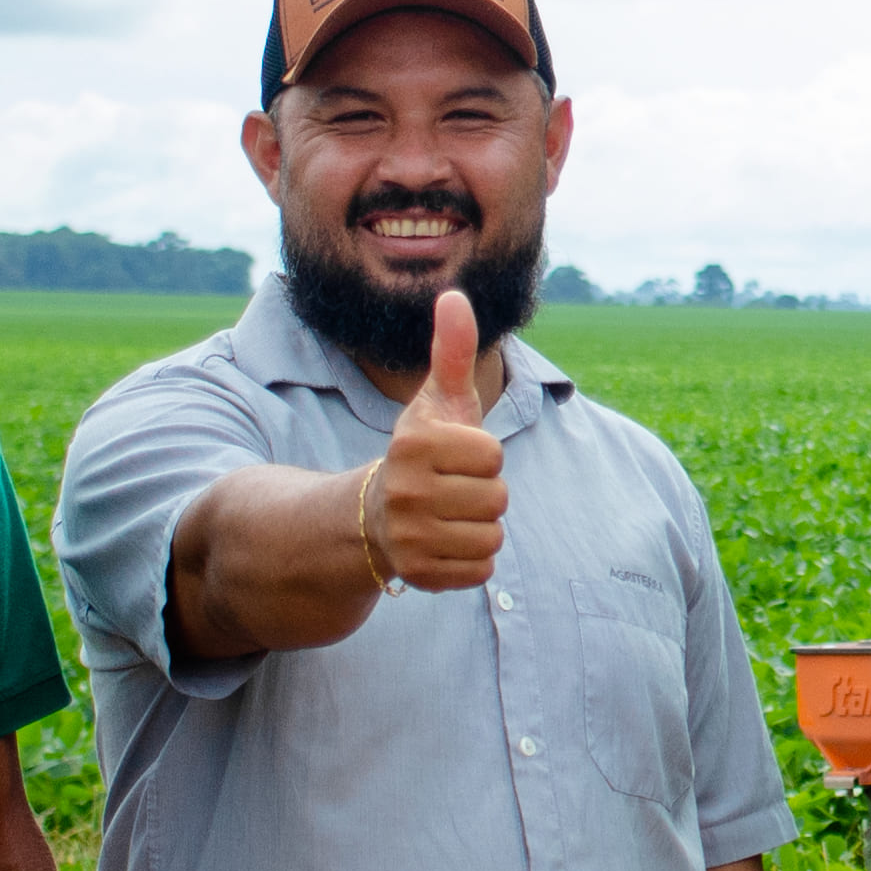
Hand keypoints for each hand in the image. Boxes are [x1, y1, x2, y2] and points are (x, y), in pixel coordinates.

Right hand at [362, 290, 509, 594]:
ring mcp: (409, 537)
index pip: (492, 455)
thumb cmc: (422, 452)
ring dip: (480, 528)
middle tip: (452, 490)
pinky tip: (445, 543)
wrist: (374, 516)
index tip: (455, 458)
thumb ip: (451, 352)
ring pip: (492, 537)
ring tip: (449, 516)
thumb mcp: (437, 402)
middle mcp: (405, 492)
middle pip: (497, 499)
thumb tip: (455, 296)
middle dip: (484, 495)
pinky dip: (471, 561)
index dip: (483, 457)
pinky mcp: (419, 574)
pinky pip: (482, 571)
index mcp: (414, 445)